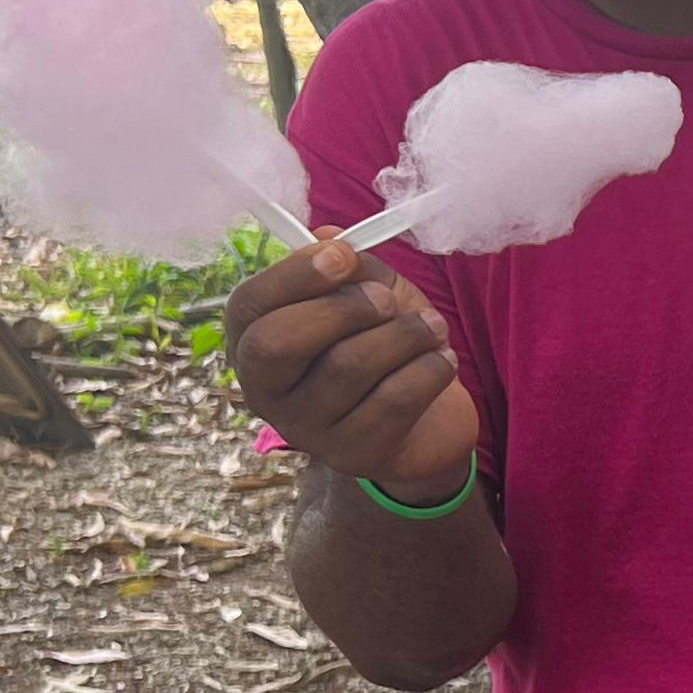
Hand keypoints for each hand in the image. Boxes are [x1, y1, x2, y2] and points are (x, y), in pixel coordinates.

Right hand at [226, 234, 479, 494]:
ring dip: (402, 335)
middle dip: (342, 309)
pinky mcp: (353, 454)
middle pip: (278, 343)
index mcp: (252, 340)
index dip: (294, 274)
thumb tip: (329, 238)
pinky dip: (428, 370)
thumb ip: (349, 265)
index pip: (248, 306)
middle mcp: (265, 390)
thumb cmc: (383, 342)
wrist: (426, 421)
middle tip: (388, 300)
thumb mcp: (366, 292)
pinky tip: (443, 359)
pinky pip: (392, 401)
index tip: (343, 255)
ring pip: (346, 367)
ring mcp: (305, 430)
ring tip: (433, 325)